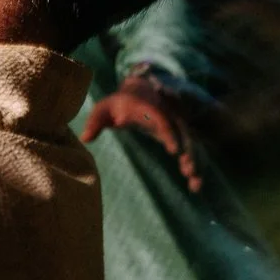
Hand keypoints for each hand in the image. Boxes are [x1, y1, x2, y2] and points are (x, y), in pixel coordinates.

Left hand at [80, 69, 204, 191]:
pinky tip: (195, 186)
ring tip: (194, 182)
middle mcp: (168, 116)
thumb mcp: (105, 108)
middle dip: (188, 152)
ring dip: (194, 162)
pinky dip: (194, 167)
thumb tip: (84, 138)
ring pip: (189, 144)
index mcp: (151, 108)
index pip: (163, 120)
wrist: (139, 92)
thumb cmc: (120, 103)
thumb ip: (96, 121)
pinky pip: (189, 151)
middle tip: (189, 170)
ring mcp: (176, 126)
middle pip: (182, 134)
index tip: (173, 149)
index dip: (169, 134)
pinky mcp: (178, 136)